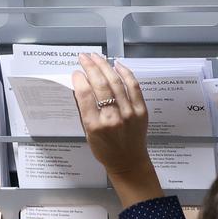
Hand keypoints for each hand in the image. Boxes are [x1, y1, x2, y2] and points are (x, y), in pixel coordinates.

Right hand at [72, 53, 162, 207]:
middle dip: (90, 67)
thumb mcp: (87, 133)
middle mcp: (113, 119)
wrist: (128, 162)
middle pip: (100, 85)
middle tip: (84, 57)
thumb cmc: (105, 150)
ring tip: (97, 57)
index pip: (85, 96)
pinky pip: (133, 86)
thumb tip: (80, 86)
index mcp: (95, 126)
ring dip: (105, 66)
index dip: (79, 80)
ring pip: (116, 82)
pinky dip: (125, 73)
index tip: (75, 72)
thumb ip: (84, 111)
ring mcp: (129, 113)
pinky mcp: (141, 111)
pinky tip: (117, 64)